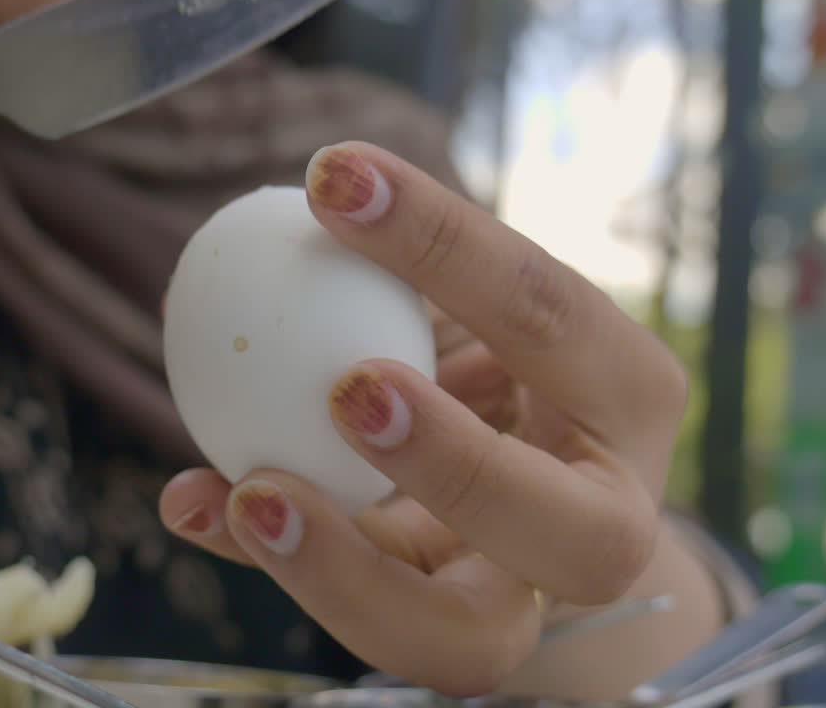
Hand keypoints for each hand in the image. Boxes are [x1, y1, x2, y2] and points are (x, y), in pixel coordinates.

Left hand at [158, 142, 688, 695]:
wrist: (551, 500)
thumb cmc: (518, 373)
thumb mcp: (500, 313)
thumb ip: (432, 277)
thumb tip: (312, 196)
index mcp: (630, 396)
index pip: (551, 312)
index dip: (447, 245)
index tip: (334, 180)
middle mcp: (612, 519)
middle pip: (576, 533)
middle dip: (461, 467)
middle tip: (349, 390)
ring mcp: (533, 601)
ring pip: (469, 640)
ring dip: (346, 571)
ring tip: (245, 493)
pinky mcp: (459, 643)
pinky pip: (371, 627)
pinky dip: (281, 565)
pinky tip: (195, 502)